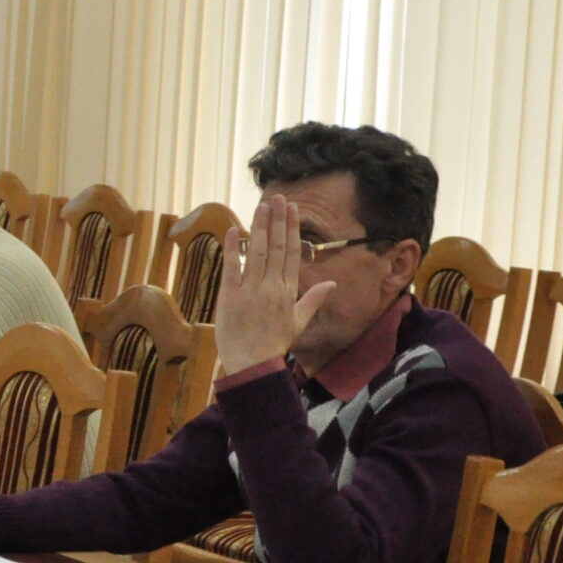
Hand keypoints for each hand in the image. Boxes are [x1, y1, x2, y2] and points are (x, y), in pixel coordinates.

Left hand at [213, 195, 333, 376]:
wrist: (252, 365)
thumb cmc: (274, 343)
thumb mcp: (299, 321)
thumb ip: (314, 299)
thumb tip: (333, 284)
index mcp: (288, 291)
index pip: (291, 253)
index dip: (292, 229)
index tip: (292, 210)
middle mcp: (272, 287)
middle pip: (276, 247)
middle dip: (278, 221)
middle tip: (278, 198)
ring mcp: (250, 291)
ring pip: (257, 253)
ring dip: (259, 227)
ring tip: (262, 206)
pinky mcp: (230, 297)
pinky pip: (232, 267)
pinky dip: (232, 248)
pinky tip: (232, 229)